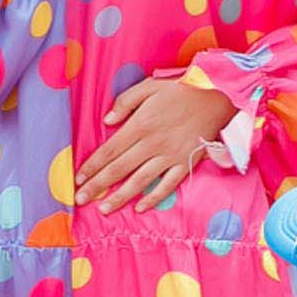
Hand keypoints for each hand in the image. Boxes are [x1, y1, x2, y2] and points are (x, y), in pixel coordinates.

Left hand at [74, 77, 235, 214]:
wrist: (218, 95)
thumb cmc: (182, 89)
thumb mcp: (149, 86)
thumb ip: (125, 102)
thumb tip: (107, 120)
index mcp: (141, 124)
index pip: (110, 150)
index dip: (92, 165)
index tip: (78, 178)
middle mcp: (153, 143)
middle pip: (120, 169)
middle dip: (98, 185)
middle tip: (81, 199)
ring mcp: (170, 156)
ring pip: (140, 181)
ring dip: (120, 197)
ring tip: (103, 209)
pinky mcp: (186, 163)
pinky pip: (168, 185)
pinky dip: (154, 197)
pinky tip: (140, 207)